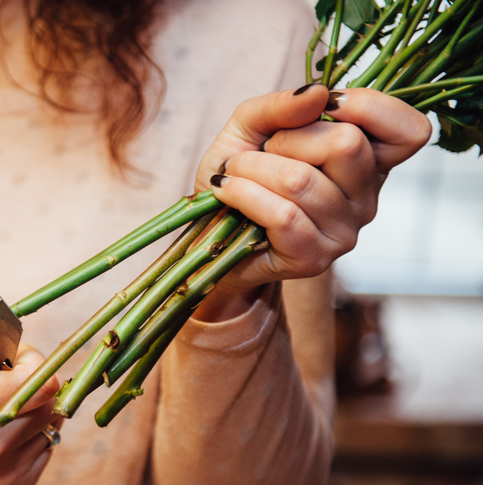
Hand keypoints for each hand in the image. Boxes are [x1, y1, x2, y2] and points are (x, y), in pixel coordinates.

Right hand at [0, 314, 61, 484]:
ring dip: (34, 405)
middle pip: (49, 399)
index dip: (30, 359)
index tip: (9, 356)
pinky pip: (47, 445)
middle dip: (33, 379)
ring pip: (51, 422)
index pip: (36, 380)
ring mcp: (4, 475)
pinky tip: (1, 429)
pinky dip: (32, 430)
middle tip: (3, 377)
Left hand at [191, 84, 431, 320]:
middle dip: (288, 138)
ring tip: (234, 173)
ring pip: (301, 180)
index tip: (323, 107)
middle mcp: (367, 198)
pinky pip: (282, 214)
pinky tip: (227, 190)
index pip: (410, 132)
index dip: (368, 107)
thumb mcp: (251, 126)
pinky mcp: (313, 258)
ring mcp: (344, 232)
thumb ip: (281, 106)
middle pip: (347, 144)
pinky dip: (243, 193)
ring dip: (251, 168)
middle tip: (263, 152)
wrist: (208, 232)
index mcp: (369, 160)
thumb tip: (317, 93)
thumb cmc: (236, 174)